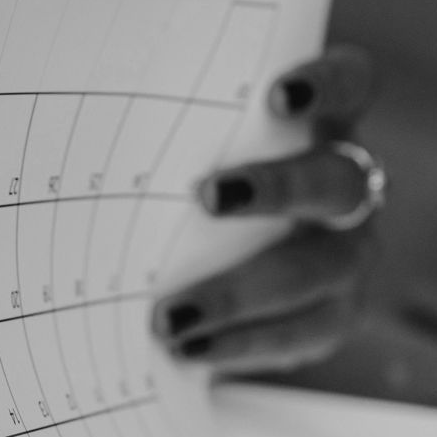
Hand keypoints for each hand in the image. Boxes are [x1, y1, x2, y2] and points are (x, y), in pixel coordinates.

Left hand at [155, 45, 380, 374]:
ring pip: (316, 271)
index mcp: (325, 126)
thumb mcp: (193, 151)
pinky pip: (299, 335)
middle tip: (207, 196)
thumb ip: (174, 135)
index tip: (277, 96)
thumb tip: (84, 129)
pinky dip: (241, 346)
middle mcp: (352, 188)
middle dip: (275, 187)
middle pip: (337, 181)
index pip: (350, 86)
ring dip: (240, 293)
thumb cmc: (199, 188)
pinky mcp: (334, 316)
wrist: (227, 271)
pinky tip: (189, 351)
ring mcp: (350, 255)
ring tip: (170, 317)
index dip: (326, 85)